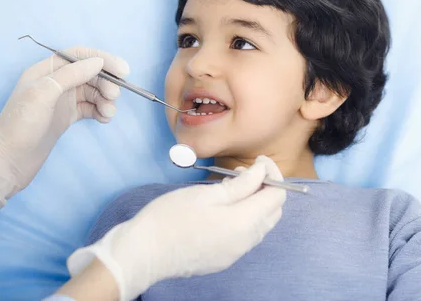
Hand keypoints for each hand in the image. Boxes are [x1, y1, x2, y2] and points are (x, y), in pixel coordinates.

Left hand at [0, 47, 129, 207]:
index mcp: (46, 71)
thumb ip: (71, 75)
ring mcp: (61, 101)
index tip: (123, 71)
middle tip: (114, 96)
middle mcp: (55, 83)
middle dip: (105, 83)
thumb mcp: (44, 94)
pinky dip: (100, 111)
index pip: (79, 56)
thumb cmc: (20, 125)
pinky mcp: (66, 117)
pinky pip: (90, 108)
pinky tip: (104, 119)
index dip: (103, 59)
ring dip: (105, 99)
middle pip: (89, 74)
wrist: (8, 161)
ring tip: (108, 112)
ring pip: (92, 92)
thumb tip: (98, 62)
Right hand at [67, 156, 286, 300]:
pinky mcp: (223, 259)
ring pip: (260, 225)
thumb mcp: (206, 193)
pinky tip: (222, 209)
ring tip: (230, 188)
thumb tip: (263, 173)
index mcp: (244, 222)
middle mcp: (246, 241)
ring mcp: (235, 253)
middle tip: (244, 173)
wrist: (143, 254)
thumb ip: (241, 184)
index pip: (278, 196)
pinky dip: (244, 219)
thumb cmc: (170, 217)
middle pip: (273, 212)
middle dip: (266, 189)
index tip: (258, 161)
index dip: (273, 174)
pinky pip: (245, 237)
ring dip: (255, 204)